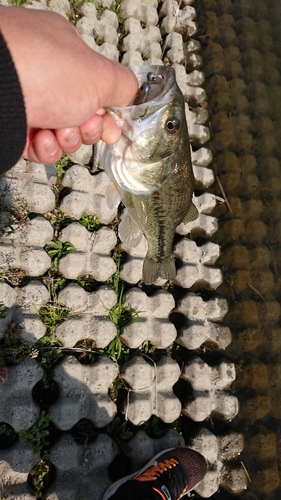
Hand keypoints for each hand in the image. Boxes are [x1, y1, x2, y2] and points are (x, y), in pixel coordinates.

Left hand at [0, 6, 137, 162]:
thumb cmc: (41, 69)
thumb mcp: (100, 75)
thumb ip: (125, 87)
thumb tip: (134, 94)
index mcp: (66, 53)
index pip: (96, 88)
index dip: (107, 112)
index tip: (112, 128)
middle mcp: (45, 75)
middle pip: (81, 116)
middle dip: (87, 128)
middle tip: (84, 124)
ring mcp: (28, 100)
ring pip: (61, 134)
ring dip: (66, 140)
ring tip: (59, 131)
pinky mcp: (12, 125)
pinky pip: (38, 145)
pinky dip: (44, 148)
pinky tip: (41, 139)